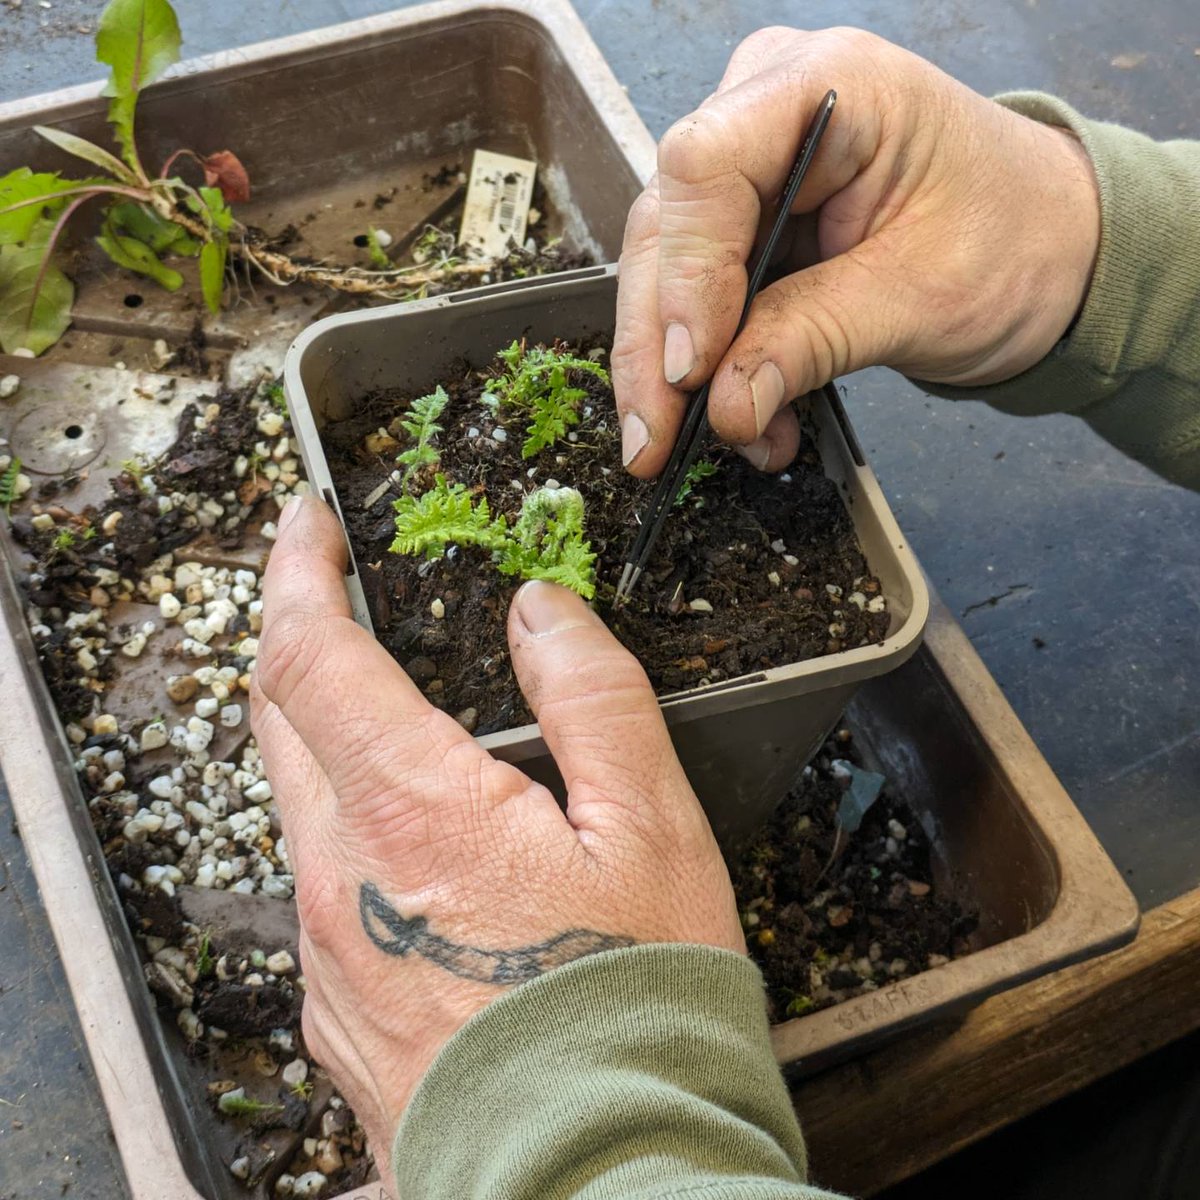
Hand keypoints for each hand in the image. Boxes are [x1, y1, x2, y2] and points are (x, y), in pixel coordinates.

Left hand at [250, 497, 743, 1151]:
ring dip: (325, 734)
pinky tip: (411, 837)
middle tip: (331, 588)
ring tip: (388, 705)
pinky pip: (320, 883)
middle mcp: (339, 878)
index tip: (307, 522)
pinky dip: (347, 823)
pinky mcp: (336, 1006)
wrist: (596, 1176)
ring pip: (297, 803)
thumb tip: (541, 612)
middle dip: (295, 635)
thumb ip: (593, 698)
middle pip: (277, 719)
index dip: (298, 573)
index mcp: (411, 814)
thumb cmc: (632, 1007)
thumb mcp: (651, 829)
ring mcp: (325, 951)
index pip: (311, 656)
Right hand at [613, 26, 1100, 474]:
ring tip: (720, 442)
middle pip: (668, 227)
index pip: (707, 166)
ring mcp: (751, 169)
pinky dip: (712, 375)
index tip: (692, 368)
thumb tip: (724, 408)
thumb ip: (813, 340)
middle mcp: (768, 112)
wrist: (1048, 251)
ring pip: (664, 274)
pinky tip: (745, 423)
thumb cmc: (1013, 240)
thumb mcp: (920, 297)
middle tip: (656, 440)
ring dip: (675, 374)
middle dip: (657, 347)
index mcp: (827, 85)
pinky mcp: (747, 228)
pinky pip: (697, 304)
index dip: (686, 274)